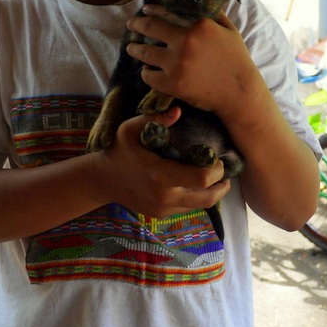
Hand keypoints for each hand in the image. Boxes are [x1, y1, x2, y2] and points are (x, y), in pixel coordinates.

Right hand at [90, 106, 229, 217]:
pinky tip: (197, 184)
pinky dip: (197, 197)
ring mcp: (163, 208)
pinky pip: (188, 208)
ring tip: (217, 177)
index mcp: (159, 174)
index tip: (218, 158)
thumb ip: (154, 119)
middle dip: (222, 184)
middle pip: (208, 197)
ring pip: (201, 205)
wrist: (101, 179)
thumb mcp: (130, 129)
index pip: (202, 179)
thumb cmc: (119, 150)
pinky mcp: (161, 215)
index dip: (217, 170)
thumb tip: (178, 111)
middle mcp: (164, 196)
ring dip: (213, 192)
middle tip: (225, 170)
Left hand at [125, 3, 261, 120]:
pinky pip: (149, 76)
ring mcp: (177, 63)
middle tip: (130, 24)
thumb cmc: (236, 60)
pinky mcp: (173, 84)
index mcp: (199, 25)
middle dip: (136, 24)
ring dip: (135, 49)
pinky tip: (145, 69)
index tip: (145, 9)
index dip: (153, 9)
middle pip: (150, 28)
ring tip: (131, 48)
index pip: (168, 12)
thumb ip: (213, 14)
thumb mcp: (229, 30)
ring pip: (145, 52)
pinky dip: (145, 72)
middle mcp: (185, 41)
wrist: (239, 93)